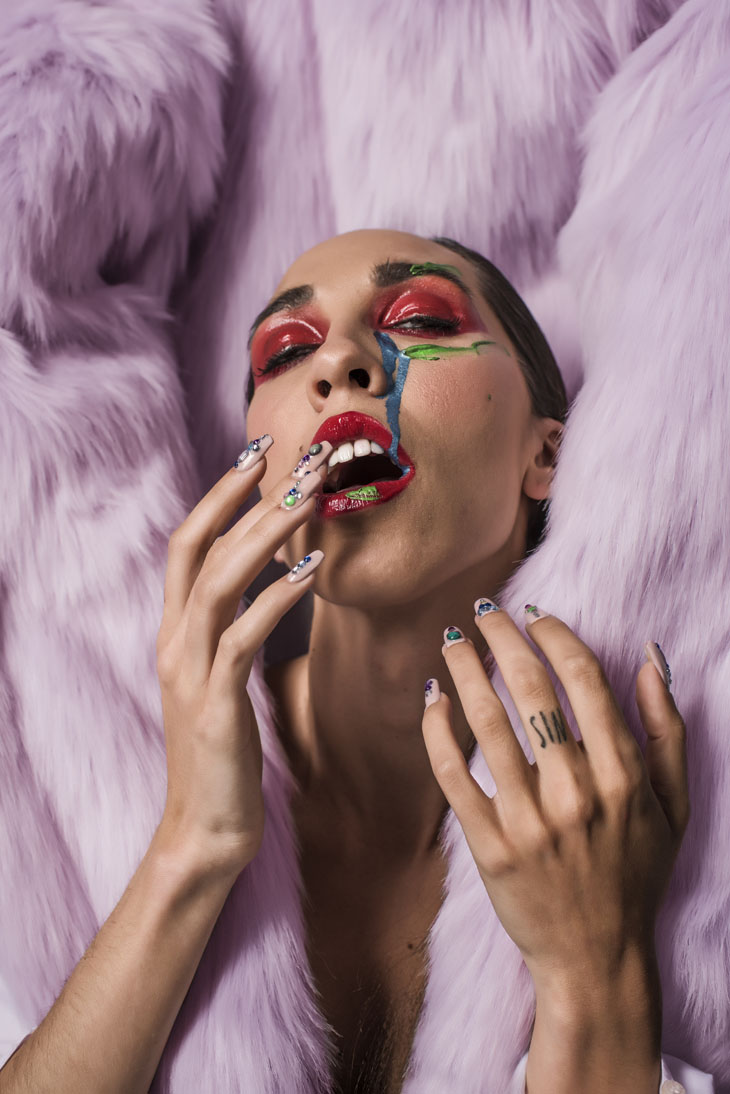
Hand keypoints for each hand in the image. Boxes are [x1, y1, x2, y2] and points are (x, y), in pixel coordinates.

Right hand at [154, 436, 330, 875]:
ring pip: (221, 580)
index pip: (189, 543)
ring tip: (311, 496)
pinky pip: (242, 637)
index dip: (220, 495)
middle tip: (302, 459)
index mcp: (175, 632)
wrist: (204, 831)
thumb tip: (274, 585)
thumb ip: (235, 631)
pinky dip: (275, 598)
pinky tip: (310, 570)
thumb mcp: (223, 681)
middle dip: (251, 496)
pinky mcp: (214, 703)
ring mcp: (189, 671)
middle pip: (202, 547)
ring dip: (267, 533)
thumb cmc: (223, 754)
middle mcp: (174, 641)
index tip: (261, 455)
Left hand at [421, 601, 688, 1002]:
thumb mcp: (674, 806)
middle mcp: (576, 794)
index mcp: (623, 777)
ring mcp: (530, 822)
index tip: (536, 614)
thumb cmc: (635, 874)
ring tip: (450, 640)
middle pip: (531, 691)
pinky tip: (432, 699)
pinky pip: (454, 776)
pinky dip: (437, 732)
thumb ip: (666, 730)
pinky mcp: (490, 847)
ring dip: (464, 671)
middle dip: (504, 638)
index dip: (556, 636)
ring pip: (486, 724)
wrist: (597, 958)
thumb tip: (651, 658)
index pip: (584, 681)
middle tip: (483, 610)